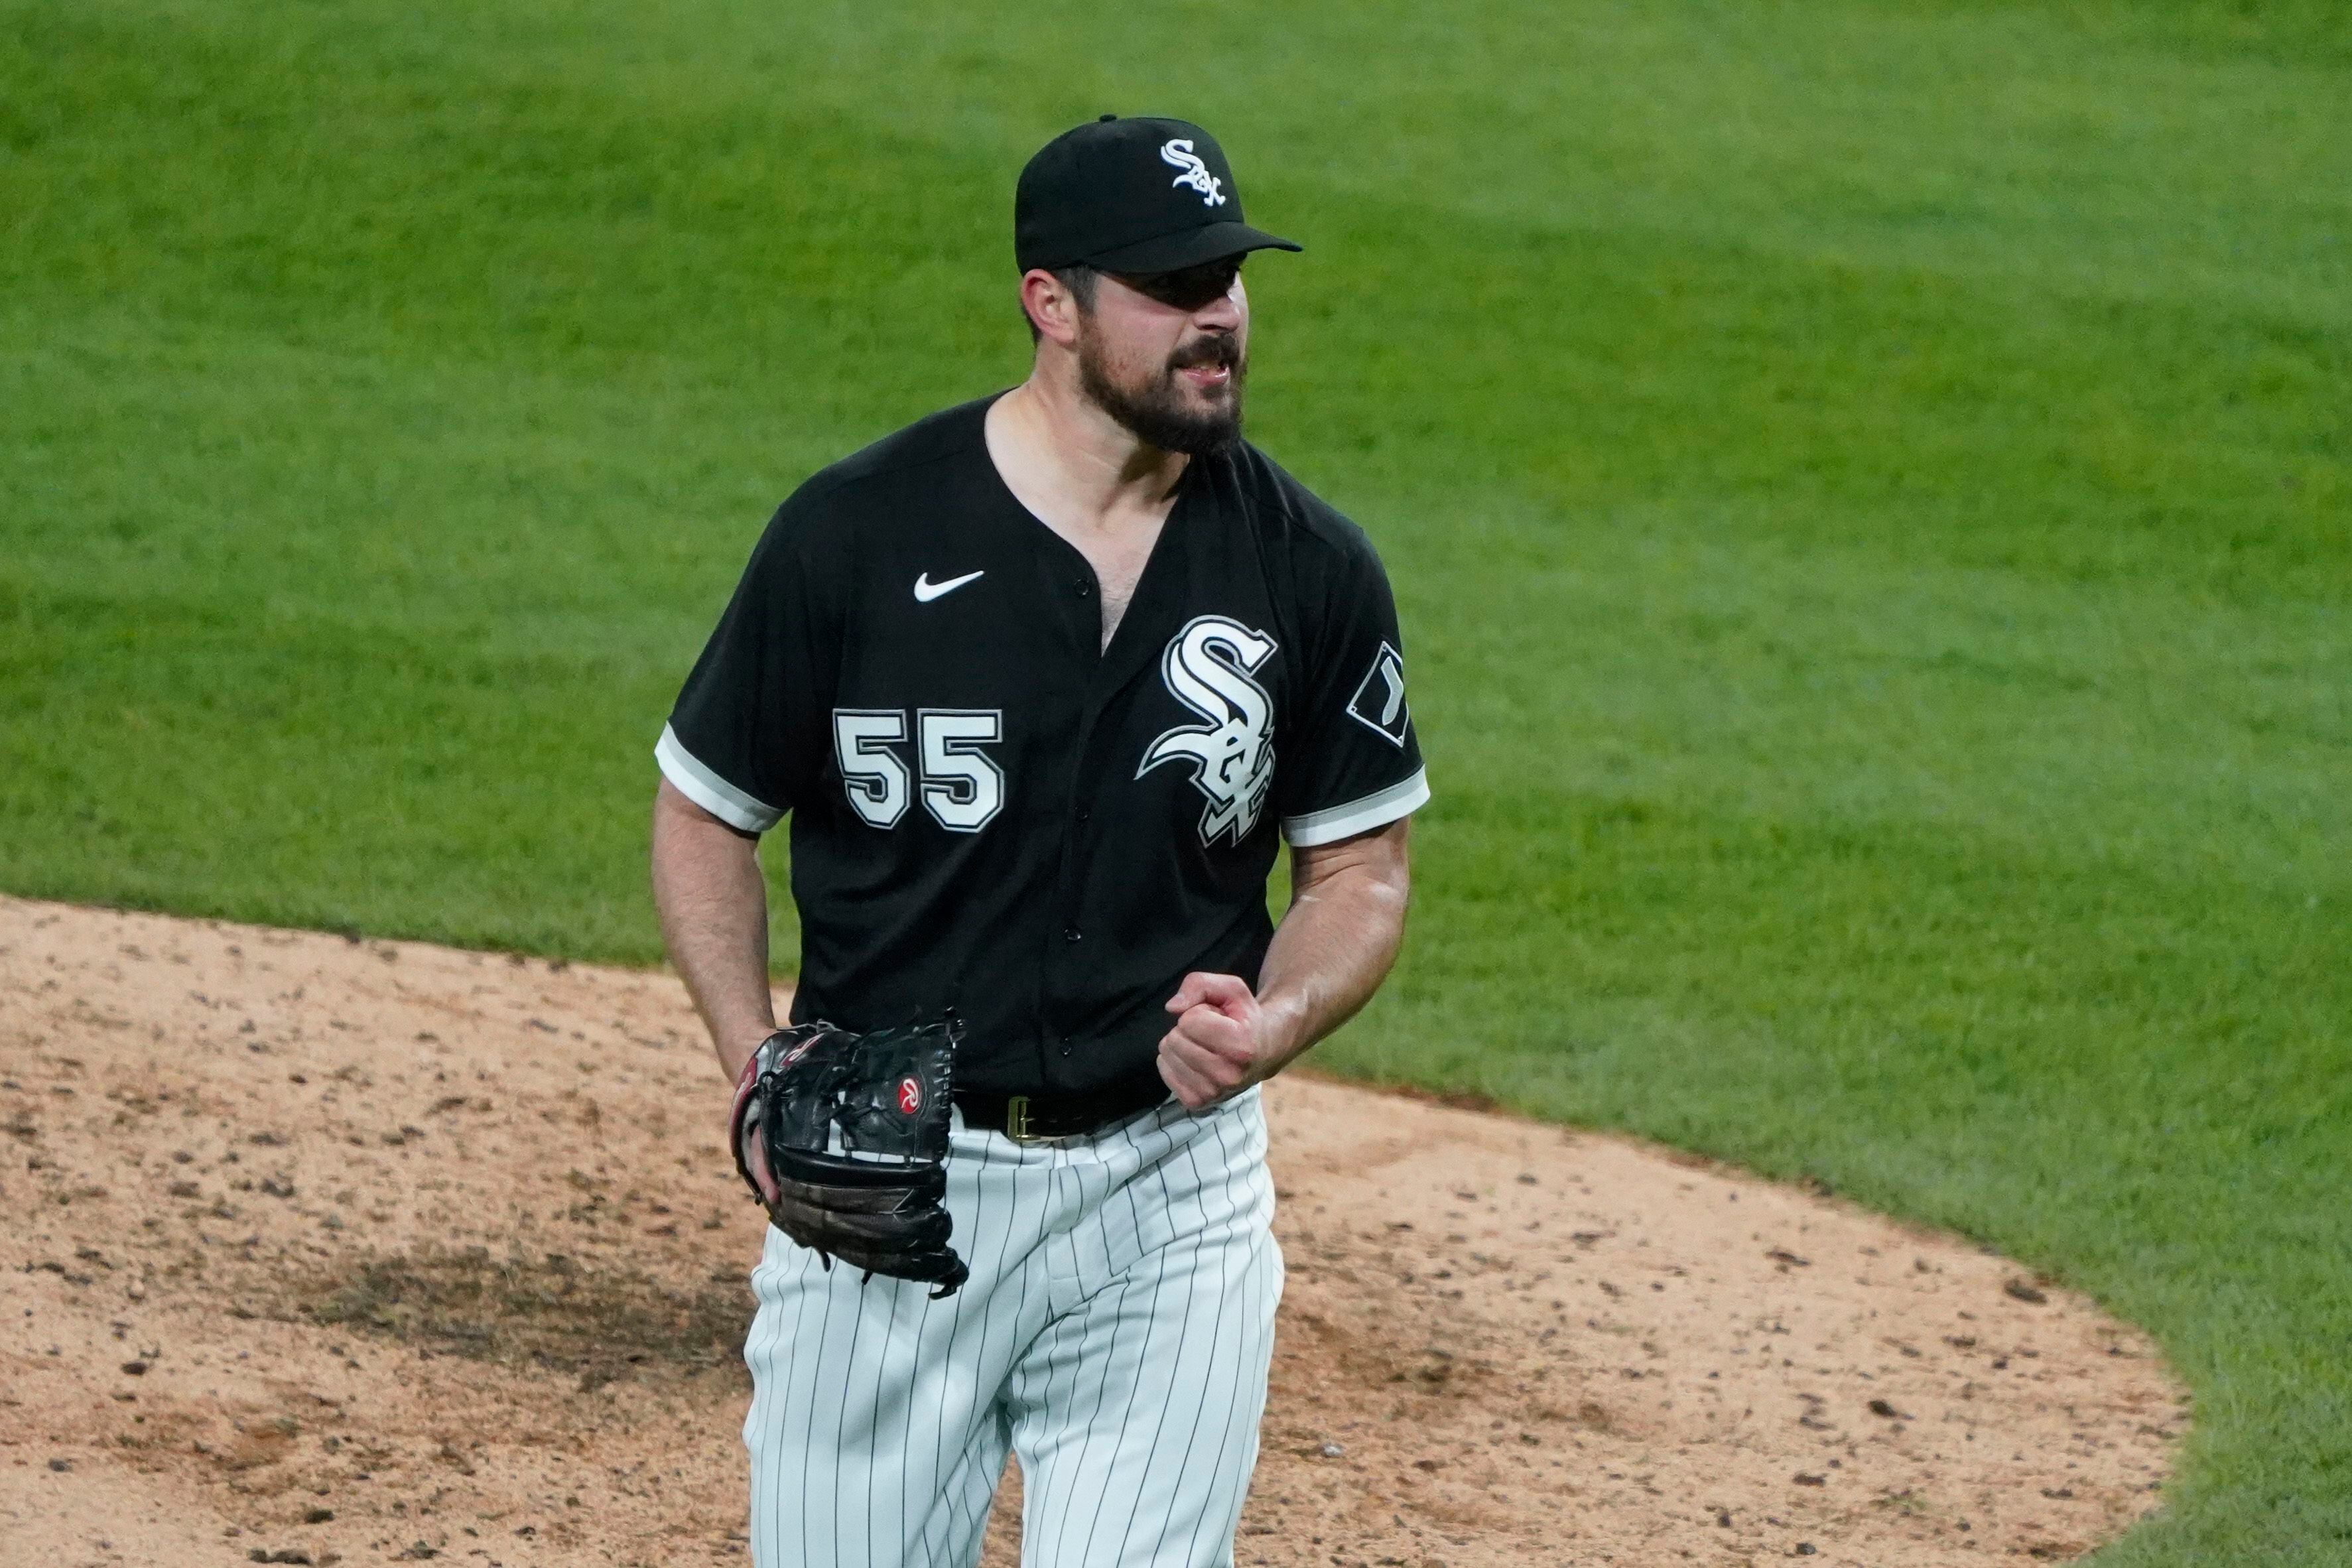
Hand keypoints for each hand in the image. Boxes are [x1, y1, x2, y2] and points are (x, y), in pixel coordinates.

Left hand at [1158, 972, 1279, 1111]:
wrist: (1263, 1052)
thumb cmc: (1244, 1017)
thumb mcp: (1231, 989)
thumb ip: (1200, 985)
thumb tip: (1172, 1008)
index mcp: (1241, 1047)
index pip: (1190, 1020)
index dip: (1199, 1012)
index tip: (1218, 1019)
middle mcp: (1228, 1075)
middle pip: (1176, 1039)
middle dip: (1187, 1028)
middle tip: (1211, 1033)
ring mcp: (1212, 1093)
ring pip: (1167, 1055)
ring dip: (1180, 1044)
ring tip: (1205, 1046)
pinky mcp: (1197, 1102)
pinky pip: (1165, 1072)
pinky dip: (1173, 1061)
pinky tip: (1194, 1060)